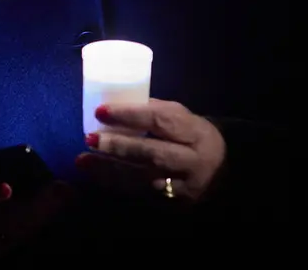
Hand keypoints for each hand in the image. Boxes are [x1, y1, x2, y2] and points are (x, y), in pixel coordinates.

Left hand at [77, 99, 225, 201]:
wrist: (223, 174)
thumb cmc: (192, 137)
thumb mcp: (183, 118)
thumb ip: (155, 111)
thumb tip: (116, 104)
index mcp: (195, 132)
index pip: (161, 120)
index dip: (130, 115)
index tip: (100, 111)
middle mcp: (192, 161)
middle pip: (153, 153)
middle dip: (119, 146)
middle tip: (90, 138)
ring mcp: (183, 186)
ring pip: (143, 177)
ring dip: (109, 169)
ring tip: (83, 159)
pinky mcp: (173, 204)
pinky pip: (140, 194)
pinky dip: (115, 184)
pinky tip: (94, 175)